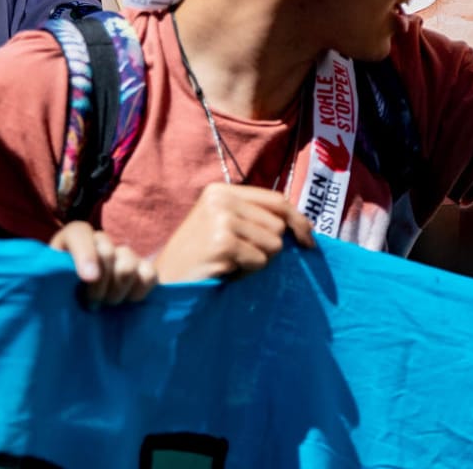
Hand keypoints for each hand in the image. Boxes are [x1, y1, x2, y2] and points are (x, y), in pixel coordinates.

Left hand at [50, 221, 156, 305]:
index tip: (88, 279)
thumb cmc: (56, 297)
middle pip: (109, 252)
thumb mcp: (47, 287)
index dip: (86, 254)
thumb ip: (51, 280)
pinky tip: (127, 301)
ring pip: (129, 265)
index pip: (79, 233)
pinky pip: (149, 274)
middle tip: (91, 305)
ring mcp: (123, 254)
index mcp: (70, 241)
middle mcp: (99, 242)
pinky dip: (139, 291)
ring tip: (107, 304)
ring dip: (118, 291)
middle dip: (100, 284)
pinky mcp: (142, 268)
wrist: (75, 308)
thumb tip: (67, 281)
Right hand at [152, 182, 315, 282]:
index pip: (277, 200)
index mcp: (222, 191)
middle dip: (267, 247)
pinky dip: (247, 272)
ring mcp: (221, 220)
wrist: (164, 281)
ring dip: (257, 261)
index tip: (308, 241)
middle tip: (239, 257)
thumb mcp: (224, 226)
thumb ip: (256, 218)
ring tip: (230, 263)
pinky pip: (259, 261)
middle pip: (278, 225)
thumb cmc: (199, 257)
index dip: (299, 221)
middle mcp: (221, 200)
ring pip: (273, 244)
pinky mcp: (223, 243)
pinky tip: (224, 271)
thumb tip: (304, 225)